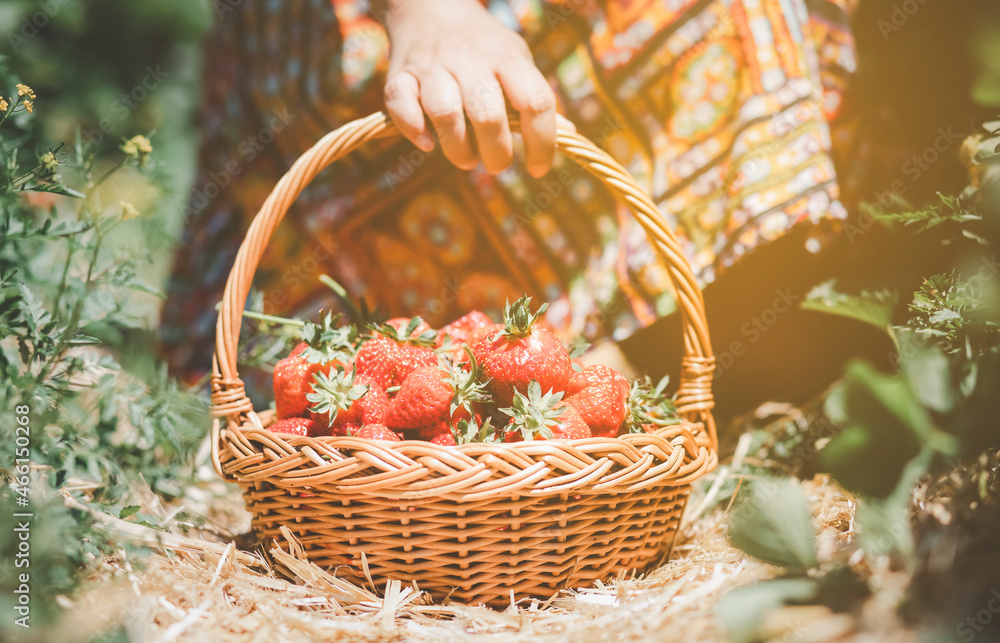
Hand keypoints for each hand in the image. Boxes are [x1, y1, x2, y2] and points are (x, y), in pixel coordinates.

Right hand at [381, 0, 556, 176]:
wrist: (431, 6)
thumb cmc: (483, 46)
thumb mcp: (516, 59)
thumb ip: (535, 95)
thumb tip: (569, 130)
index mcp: (507, 58)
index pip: (536, 102)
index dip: (543, 142)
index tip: (539, 168)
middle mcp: (471, 60)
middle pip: (488, 115)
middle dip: (497, 153)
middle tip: (497, 165)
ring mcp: (433, 66)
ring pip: (445, 114)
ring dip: (457, 149)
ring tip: (466, 159)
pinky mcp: (401, 75)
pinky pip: (401, 106)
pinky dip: (414, 130)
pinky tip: (428, 143)